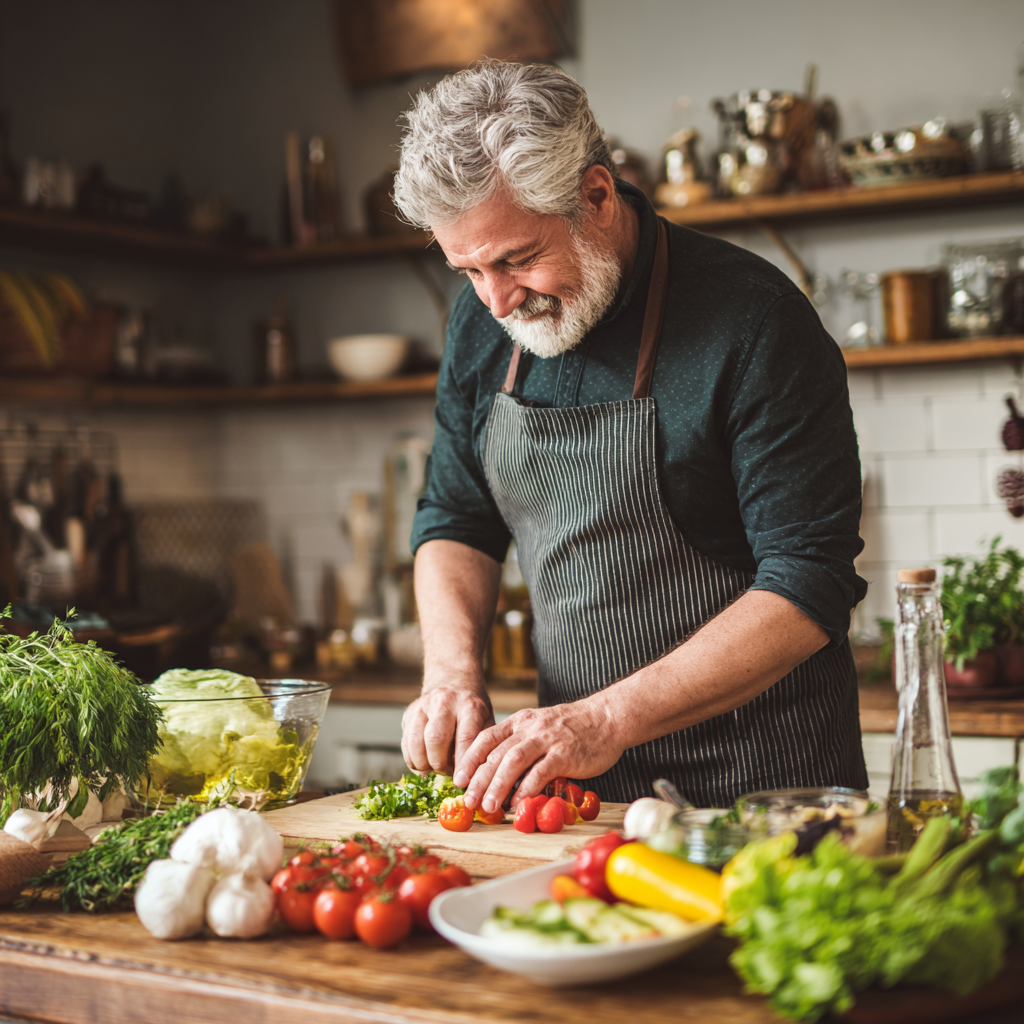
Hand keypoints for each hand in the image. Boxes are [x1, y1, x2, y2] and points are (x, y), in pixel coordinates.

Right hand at [401, 683, 494, 775]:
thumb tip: (478, 779)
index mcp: (469, 706)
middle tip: (447, 773)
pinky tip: (424, 763)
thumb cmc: (473, 711)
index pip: (465, 738)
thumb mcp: (487, 722)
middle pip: (435, 739)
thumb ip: (483, 747)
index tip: (463, 782)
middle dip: (440, 764)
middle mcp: (445, 702)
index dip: (463, 764)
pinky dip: (413, 760)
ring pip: (416, 742)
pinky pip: (405, 743)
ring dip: (424, 764)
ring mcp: (424, 705)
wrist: (453, 683)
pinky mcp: (410, 712)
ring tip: (435, 769)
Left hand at [453, 699, 623, 813]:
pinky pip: (540, 772)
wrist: (607, 718)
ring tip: (489, 806)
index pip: (486, 739)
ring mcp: (547, 740)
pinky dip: (526, 788)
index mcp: (520, 721)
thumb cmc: (573, 727)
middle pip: (496, 753)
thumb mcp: (540, 726)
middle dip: (479, 779)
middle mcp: (529, 728)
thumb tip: (498, 772)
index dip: (469, 760)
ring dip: (497, 785)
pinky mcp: (565, 754)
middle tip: (469, 801)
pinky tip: (518, 803)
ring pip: (513, 761)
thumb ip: (521, 743)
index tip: (459, 780)